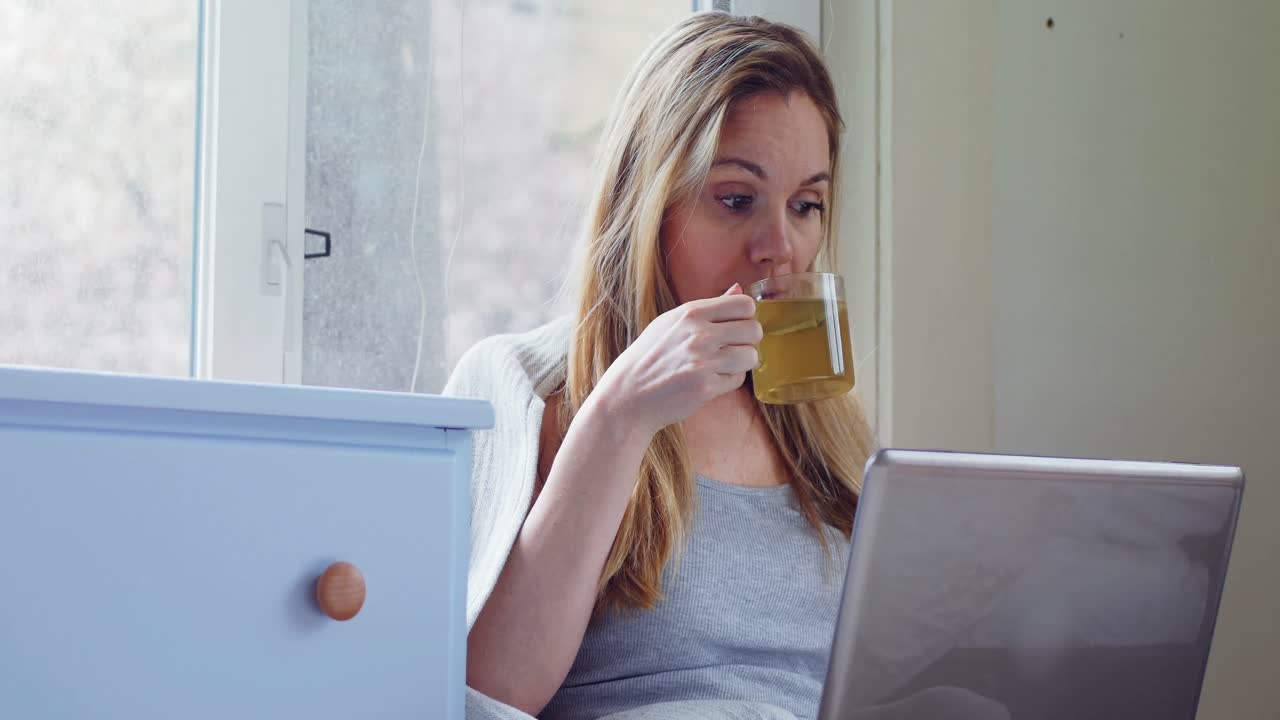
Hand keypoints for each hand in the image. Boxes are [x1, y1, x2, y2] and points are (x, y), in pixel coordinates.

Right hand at [593, 284, 762, 437]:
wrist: (627, 395)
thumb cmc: (648, 357)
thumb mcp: (670, 323)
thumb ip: (707, 308)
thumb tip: (739, 289)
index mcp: (691, 313)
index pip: (744, 304)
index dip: (746, 317)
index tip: (735, 327)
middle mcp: (699, 334)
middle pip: (754, 330)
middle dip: (748, 341)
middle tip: (732, 349)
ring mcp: (703, 361)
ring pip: (751, 356)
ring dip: (742, 363)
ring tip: (723, 366)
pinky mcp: (706, 387)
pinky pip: (738, 380)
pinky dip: (728, 381)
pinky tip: (710, 380)